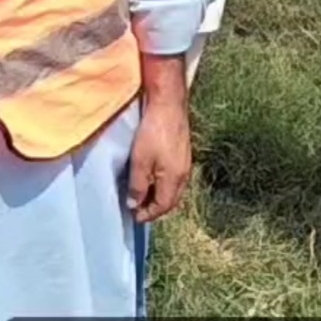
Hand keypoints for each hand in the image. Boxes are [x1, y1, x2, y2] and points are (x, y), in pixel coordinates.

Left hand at [127, 101, 191, 223]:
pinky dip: (163, 184)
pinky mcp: (183, 153)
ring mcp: (185, 163)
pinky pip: (175, 178)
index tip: (134, 217)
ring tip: (143, 196)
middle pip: (171, 201)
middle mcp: (184, 174)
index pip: (163, 206)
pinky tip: (153, 178)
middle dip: (155, 209)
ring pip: (174, 189)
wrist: (169, 104)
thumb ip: (138, 186)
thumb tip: (134, 205)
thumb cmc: (154, 132)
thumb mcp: (140, 161)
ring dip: (160, 196)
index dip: (148, 214)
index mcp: (174, 179)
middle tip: (138, 210)